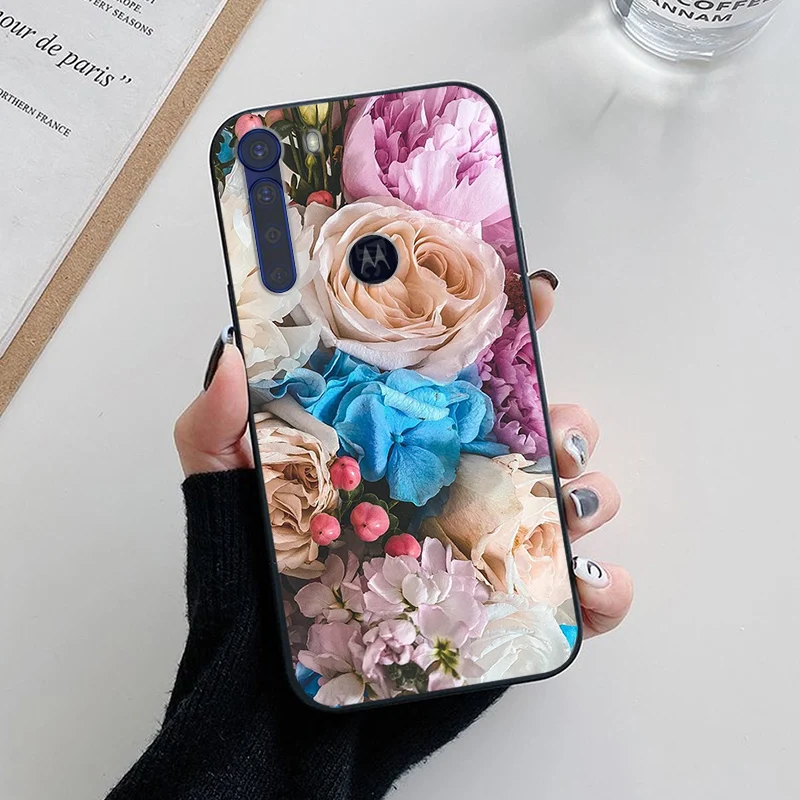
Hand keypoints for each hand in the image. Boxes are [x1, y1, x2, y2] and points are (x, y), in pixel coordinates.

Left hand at [175, 276, 632, 639]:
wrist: (274, 696)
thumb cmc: (253, 582)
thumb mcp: (222, 491)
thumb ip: (215, 424)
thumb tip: (231, 354)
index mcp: (402, 435)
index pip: (466, 368)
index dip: (507, 325)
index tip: (529, 296)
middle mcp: (451, 478)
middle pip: (539, 427)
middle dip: (565, 416)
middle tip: (552, 426)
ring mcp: (483, 539)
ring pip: (570, 498)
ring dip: (588, 492)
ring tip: (566, 503)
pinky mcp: (504, 604)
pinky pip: (575, 592)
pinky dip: (602, 586)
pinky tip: (586, 584)